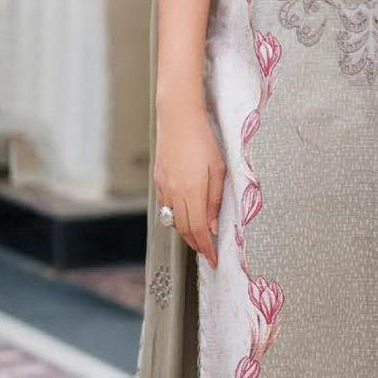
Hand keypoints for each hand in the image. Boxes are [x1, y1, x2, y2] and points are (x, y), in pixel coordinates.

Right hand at [154, 104, 225, 267]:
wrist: (178, 117)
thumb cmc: (203, 139)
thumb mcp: (218, 169)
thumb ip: (215, 200)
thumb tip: (211, 226)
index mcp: (192, 191)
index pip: (198, 230)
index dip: (206, 248)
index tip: (213, 259)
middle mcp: (174, 193)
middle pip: (184, 230)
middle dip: (196, 244)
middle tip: (207, 252)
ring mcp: (164, 187)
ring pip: (173, 220)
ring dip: (186, 233)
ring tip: (198, 238)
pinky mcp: (158, 180)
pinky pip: (166, 207)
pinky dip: (176, 217)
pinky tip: (185, 216)